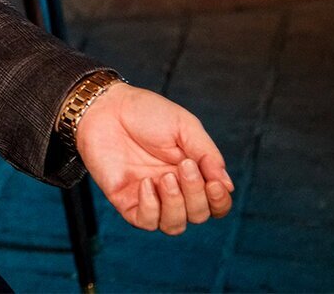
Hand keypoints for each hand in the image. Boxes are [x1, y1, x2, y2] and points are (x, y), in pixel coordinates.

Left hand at [75, 83, 233, 234]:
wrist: (106, 107)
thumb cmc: (145, 113)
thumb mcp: (185, 126)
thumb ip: (207, 154)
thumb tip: (227, 185)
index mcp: (191, 173)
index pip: (215, 203)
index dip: (220, 201)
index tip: (214, 183)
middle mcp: (173, 190)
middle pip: (198, 215)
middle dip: (196, 195)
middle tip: (185, 166)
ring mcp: (149, 197)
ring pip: (174, 225)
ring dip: (176, 205)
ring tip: (166, 177)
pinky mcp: (126, 201)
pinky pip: (145, 222)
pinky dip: (151, 208)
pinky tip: (146, 183)